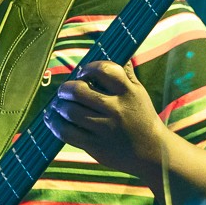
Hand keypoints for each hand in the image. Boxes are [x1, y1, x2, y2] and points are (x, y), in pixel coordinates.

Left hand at [43, 59, 167, 178]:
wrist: (152, 153)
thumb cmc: (142, 118)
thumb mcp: (139, 93)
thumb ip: (125, 74)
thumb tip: (113, 50)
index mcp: (128, 92)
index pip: (103, 70)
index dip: (88, 68)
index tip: (82, 73)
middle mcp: (116, 109)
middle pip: (79, 91)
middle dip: (65, 88)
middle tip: (64, 91)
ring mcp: (105, 129)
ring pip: (70, 112)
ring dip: (58, 106)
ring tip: (58, 105)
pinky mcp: (96, 146)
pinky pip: (67, 133)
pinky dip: (55, 124)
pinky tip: (53, 119)